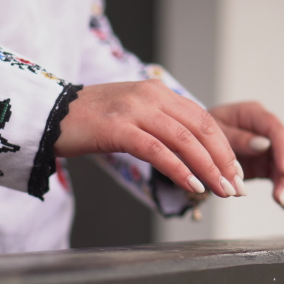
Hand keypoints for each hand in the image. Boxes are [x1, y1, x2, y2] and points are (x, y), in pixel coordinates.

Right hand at [56, 80, 245, 197]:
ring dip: (208, 168)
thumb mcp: (130, 117)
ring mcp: (134, 110)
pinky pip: (158, 150)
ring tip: (221, 191)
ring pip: (185, 139)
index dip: (224, 147)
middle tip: (235, 187)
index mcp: (157, 92)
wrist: (47, 115)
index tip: (235, 172)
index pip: (203, 118)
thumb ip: (158, 127)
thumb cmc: (87, 122)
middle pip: (201, 128)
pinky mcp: (118, 128)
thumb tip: (188, 153)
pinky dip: (179, 169)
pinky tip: (193, 185)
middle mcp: (150, 95)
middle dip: (223, 160)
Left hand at [209, 101, 283, 210]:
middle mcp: (266, 130)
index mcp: (253, 114)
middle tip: (282, 196)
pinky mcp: (266, 164)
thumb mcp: (214, 131)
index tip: (283, 171)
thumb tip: (263, 145)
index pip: (275, 130)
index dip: (283, 150)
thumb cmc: (202, 130)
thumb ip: (236, 138)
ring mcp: (269, 148)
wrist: (197, 141)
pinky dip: (283, 191)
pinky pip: (278, 178)